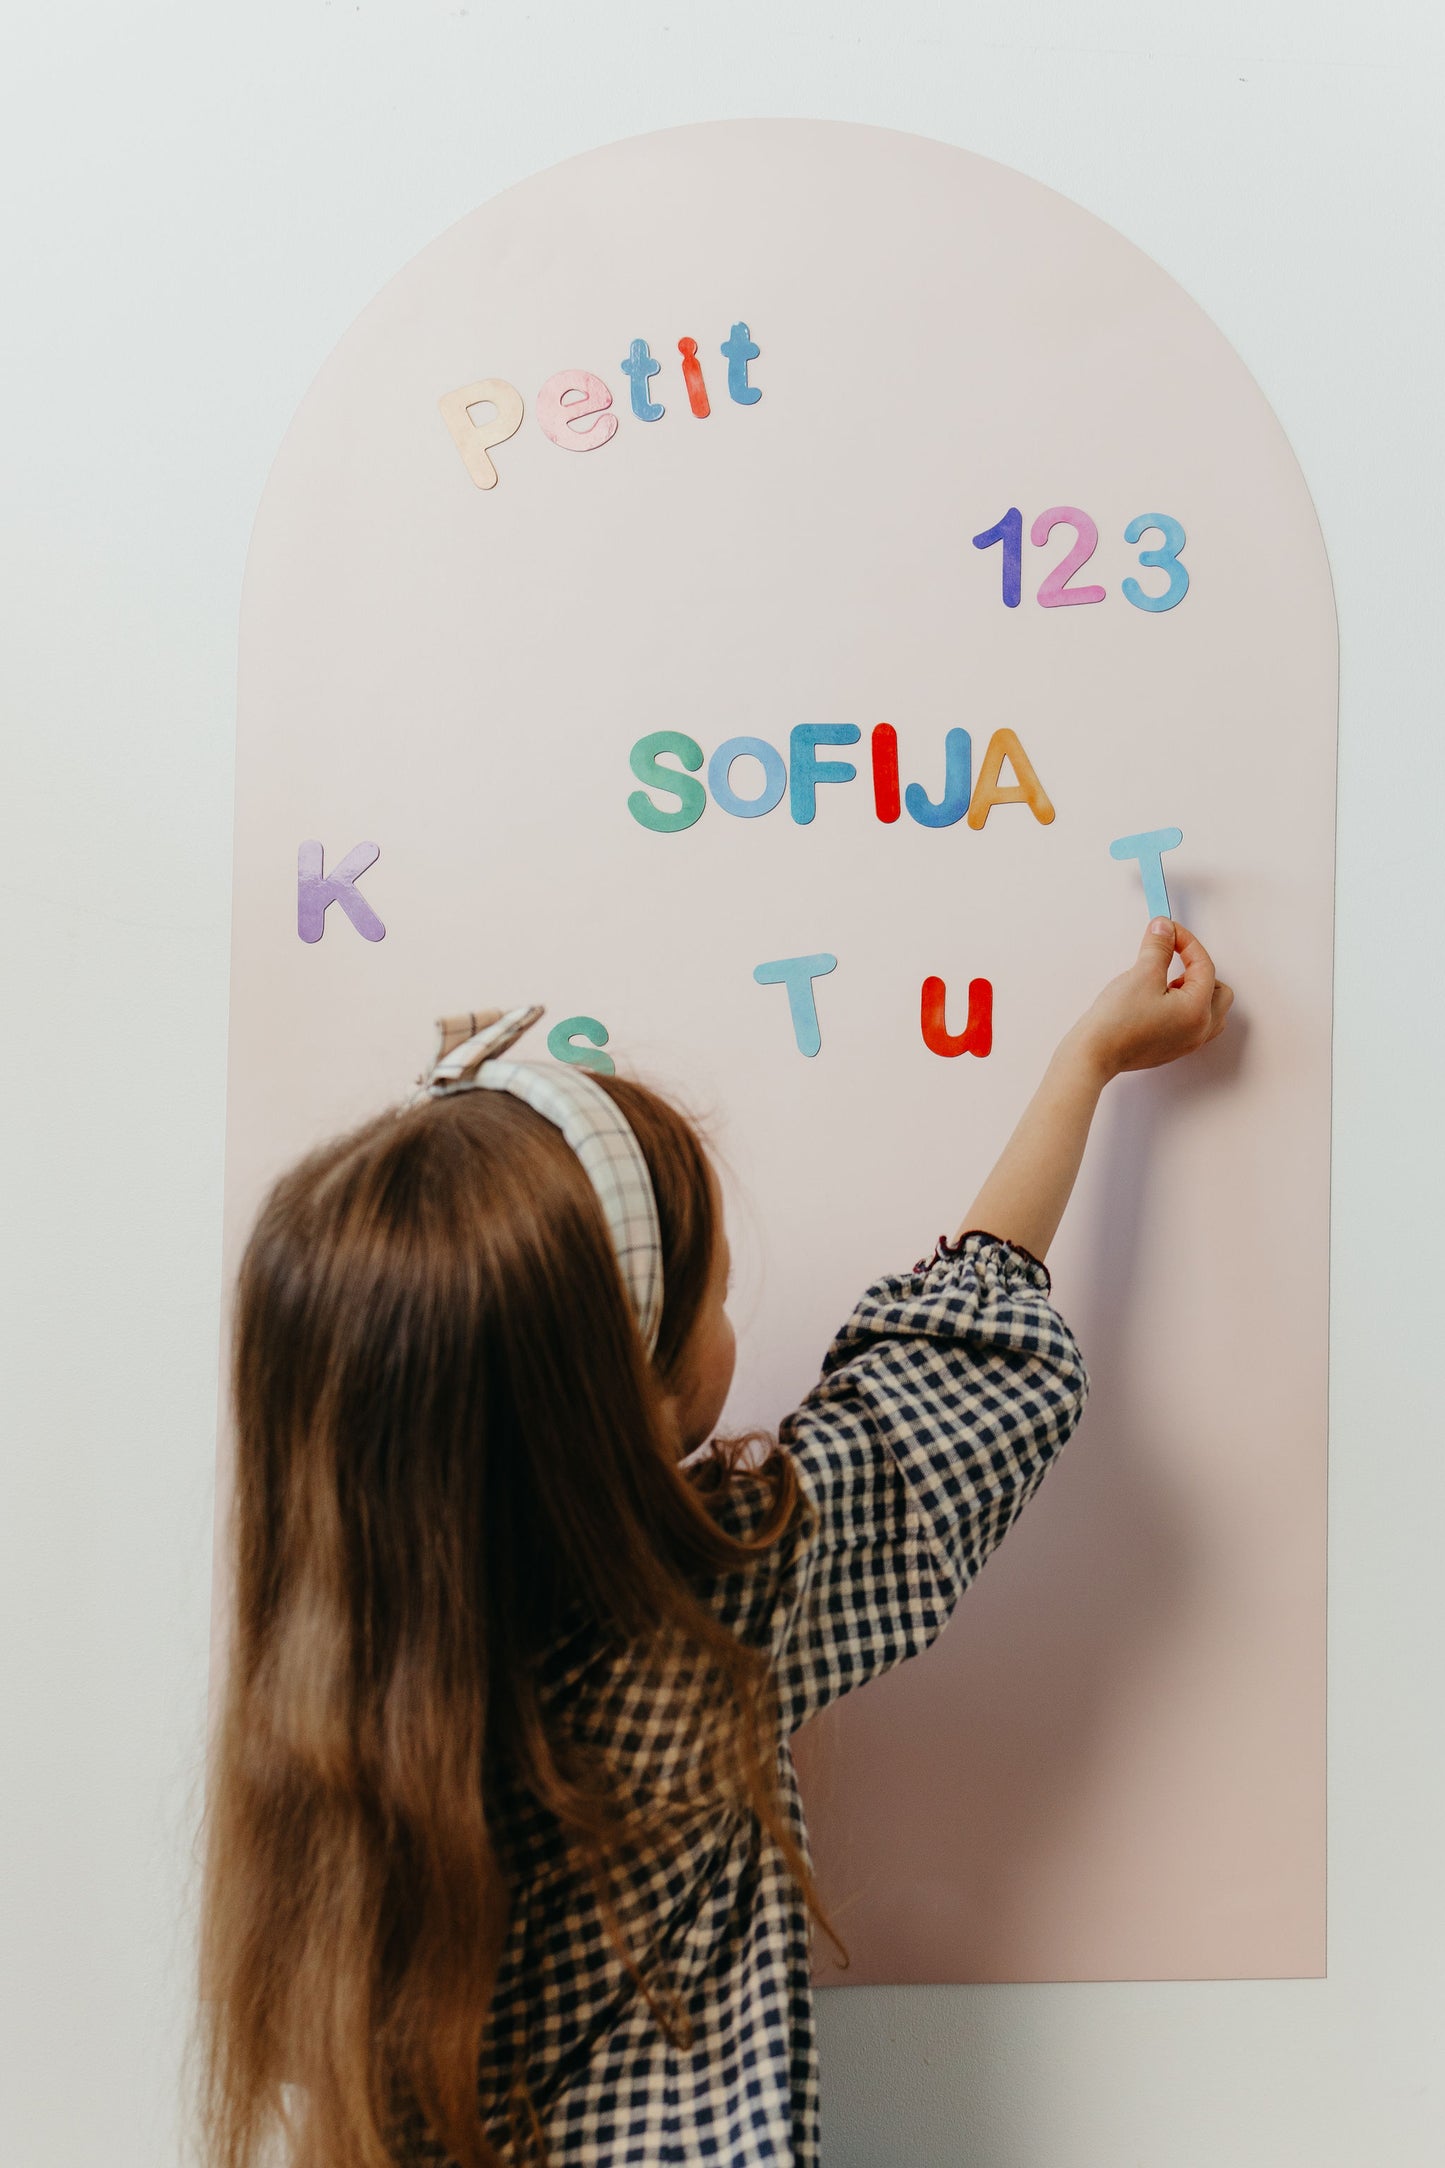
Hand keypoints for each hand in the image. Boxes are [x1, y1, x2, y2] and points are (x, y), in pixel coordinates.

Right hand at [1068, 920, 1232, 1082]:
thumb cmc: (1116, 1024)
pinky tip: (1160, 1000)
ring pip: (1210, 1009)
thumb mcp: (1142, 974)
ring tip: (1167, 984)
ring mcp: (1187, 1042)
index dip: (1186, 941)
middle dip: (1198, 969)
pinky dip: (1185, 1006)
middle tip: (1173, 959)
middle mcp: (1199, 1030)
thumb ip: (1159, 947)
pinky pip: (1193, 1022)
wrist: (1093, 1054)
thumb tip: (1164, 930)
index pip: (1204, 966)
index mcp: (1198, 1011)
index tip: (1169, 931)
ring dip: (1195, 990)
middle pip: (1218, 989)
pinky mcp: (1172, 1048)